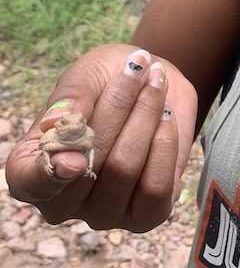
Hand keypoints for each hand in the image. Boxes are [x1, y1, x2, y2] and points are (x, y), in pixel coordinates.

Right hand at [5, 44, 197, 232]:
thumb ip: (70, 97)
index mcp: (32, 168)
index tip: (76, 144)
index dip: (51, 169)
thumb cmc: (108, 80)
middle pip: (91, 164)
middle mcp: (63, 201)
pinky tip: (166, 115)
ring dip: (146, 116)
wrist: (153, 82)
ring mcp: (104, 212)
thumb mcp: (85, 75)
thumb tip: (56, 122)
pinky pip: (157, 187)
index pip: (30, 183)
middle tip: (137, 66)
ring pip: (125, 170)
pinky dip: (165, 142)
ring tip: (156, 83)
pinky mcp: (147, 215)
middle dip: (119, 105)